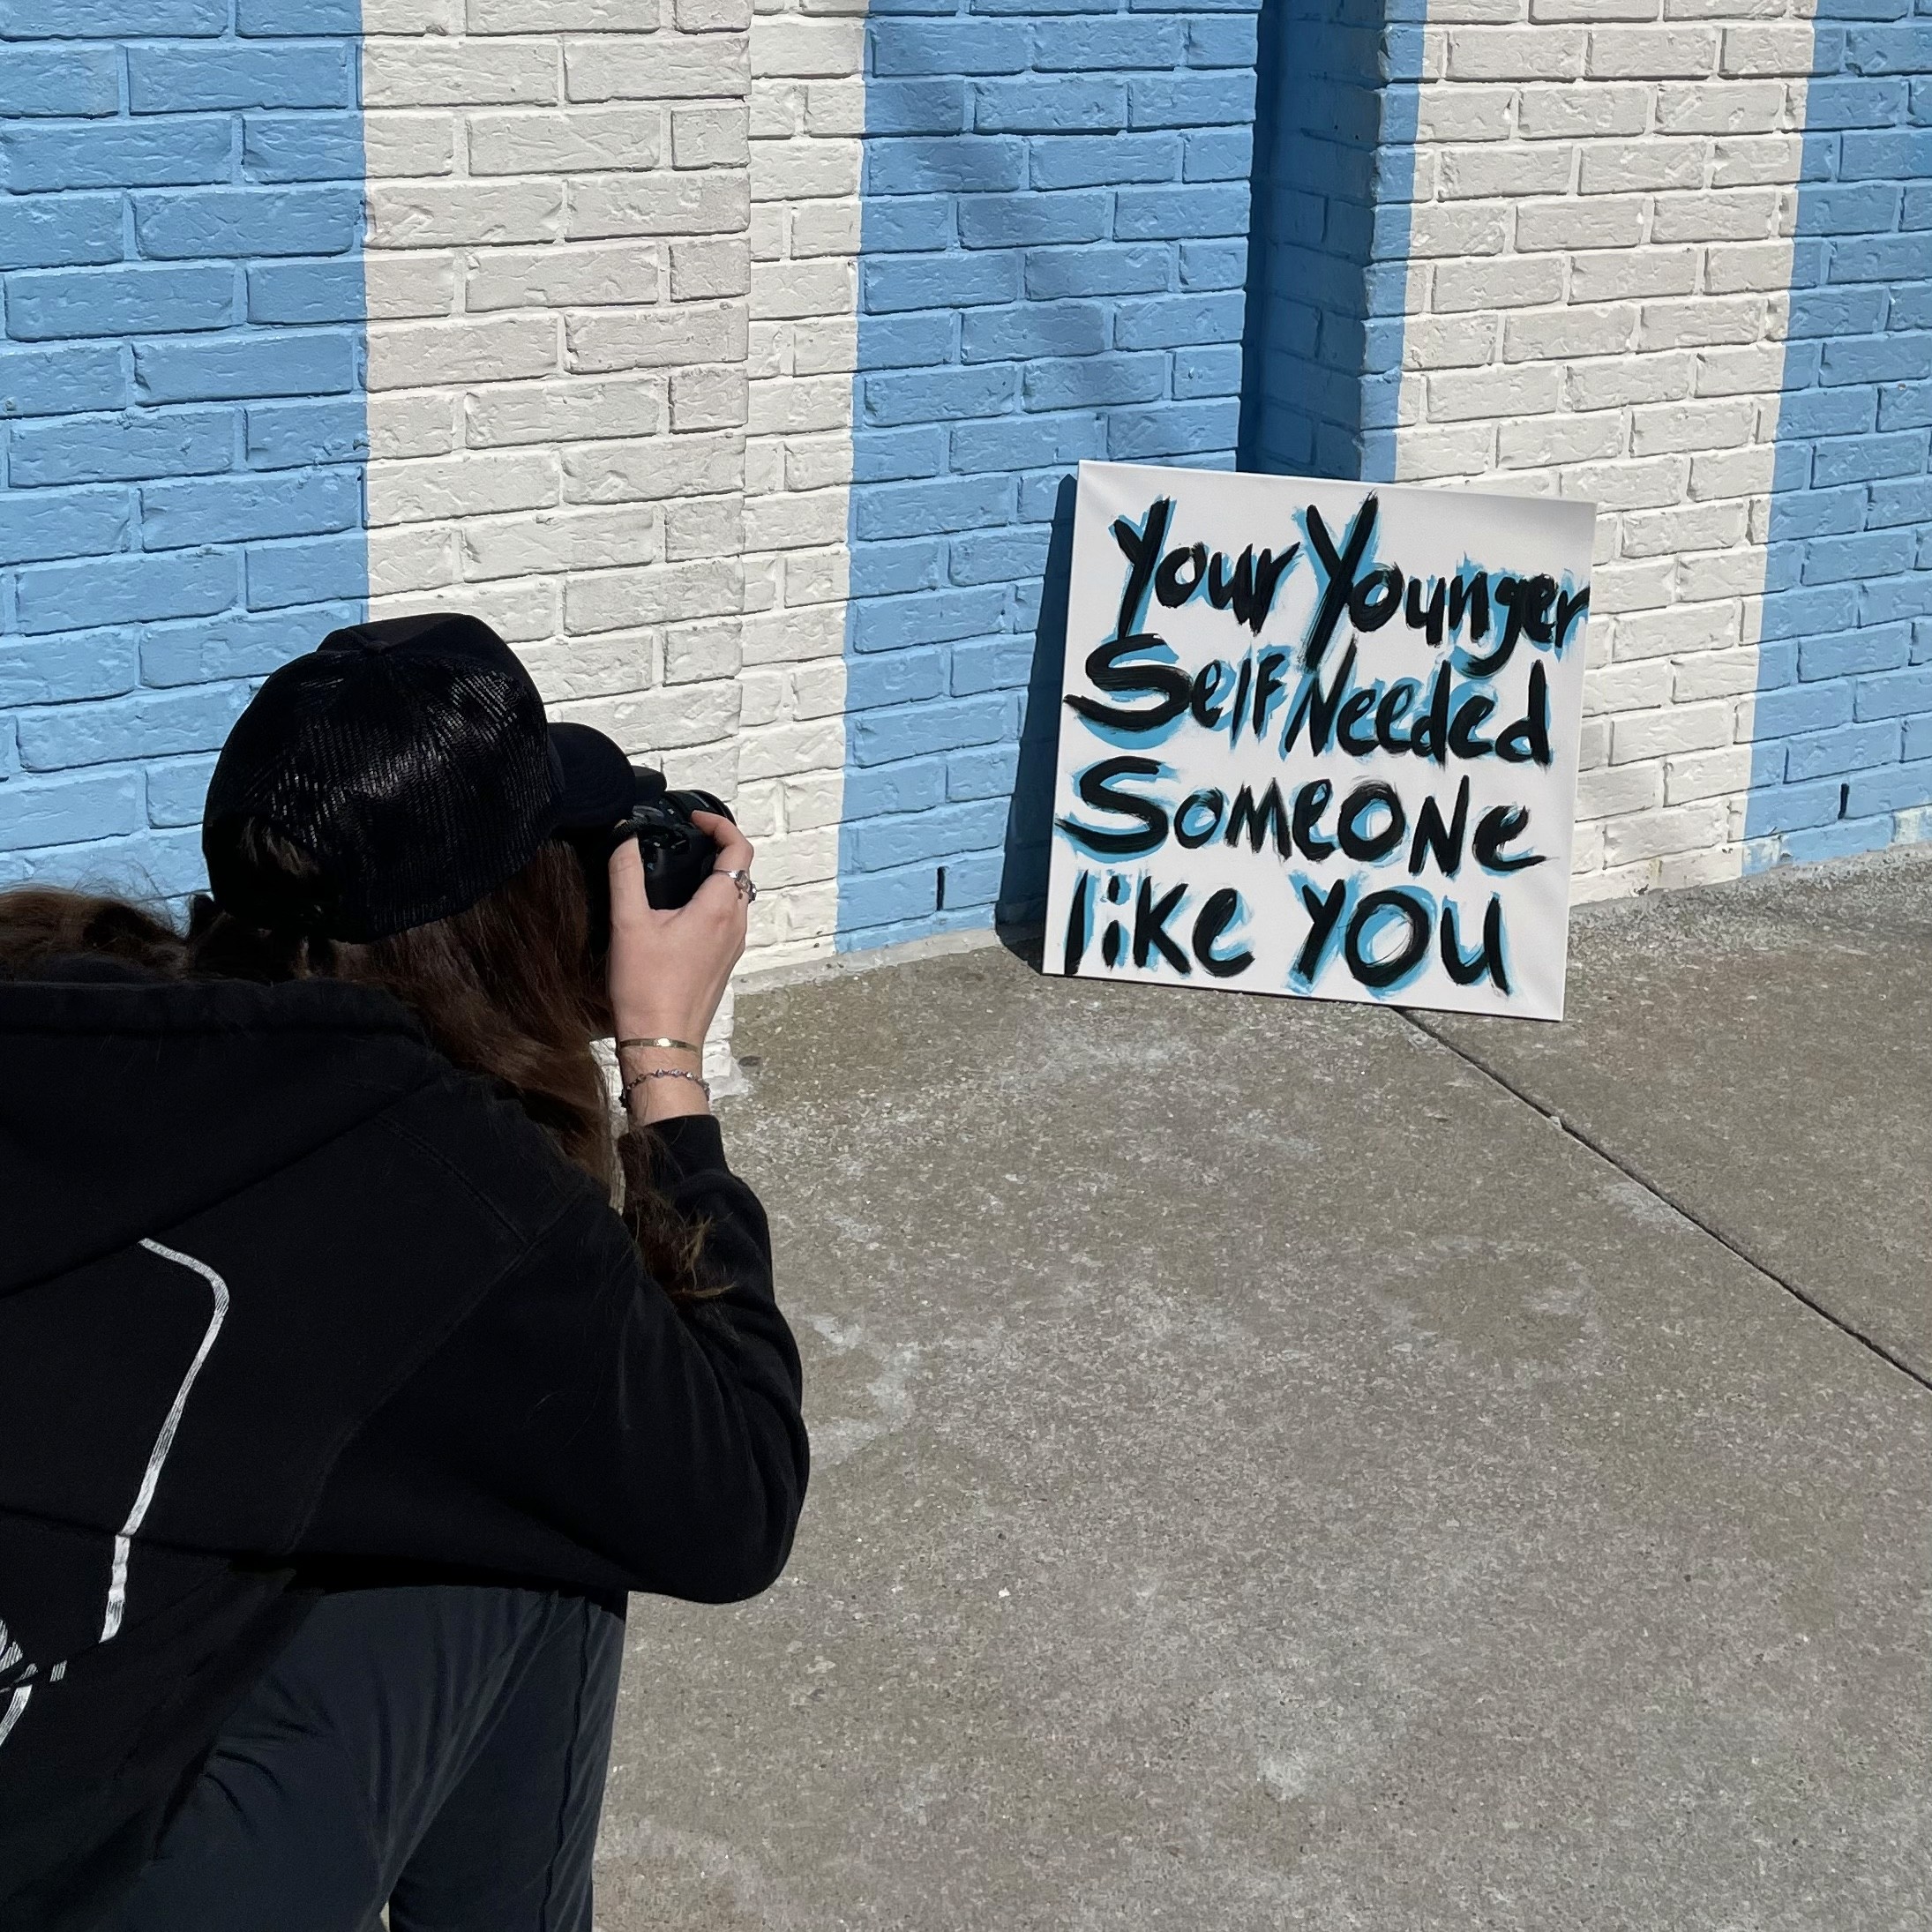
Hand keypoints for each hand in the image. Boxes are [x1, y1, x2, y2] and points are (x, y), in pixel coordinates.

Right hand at [607, 811, 750, 1120]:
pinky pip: (726, 918)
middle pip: (740, 870)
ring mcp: (732, 945)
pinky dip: (711, 900)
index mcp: (720, 907)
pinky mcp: (723, 961)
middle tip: (684, 836)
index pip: (740, 848)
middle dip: (717, 846)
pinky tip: (677, 907)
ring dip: (714, 874)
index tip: (693, 818)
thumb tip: (623, 835)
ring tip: (678, 866)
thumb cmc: (647, 988)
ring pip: (735, 895)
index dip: (720, 824)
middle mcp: (735, 924)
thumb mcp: (628, 923)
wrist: (662, 1041)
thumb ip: (625, 873)